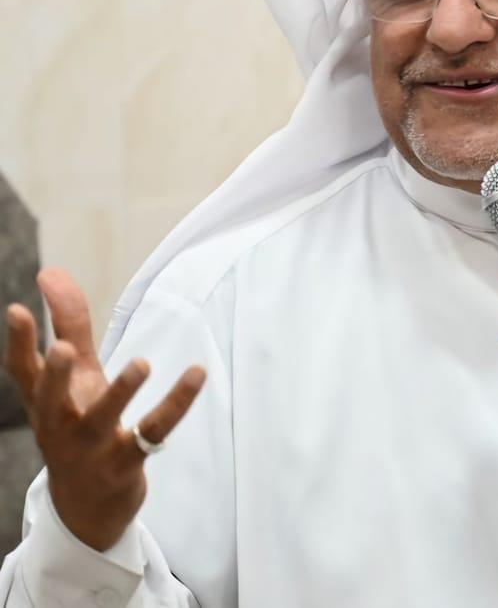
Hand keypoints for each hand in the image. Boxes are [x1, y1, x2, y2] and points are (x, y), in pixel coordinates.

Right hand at [4, 267, 205, 551]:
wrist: (87, 509)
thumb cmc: (78, 426)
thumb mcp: (73, 379)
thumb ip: (67, 325)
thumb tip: (50, 272)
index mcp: (45, 404)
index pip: (24, 373)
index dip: (19, 343)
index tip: (17, 309)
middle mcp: (61, 426)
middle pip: (53, 402)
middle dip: (57, 377)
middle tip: (63, 349)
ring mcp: (92, 449)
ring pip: (104, 420)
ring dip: (121, 393)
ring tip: (141, 363)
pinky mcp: (127, 462)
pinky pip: (154, 431)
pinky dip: (177, 403)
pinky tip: (196, 373)